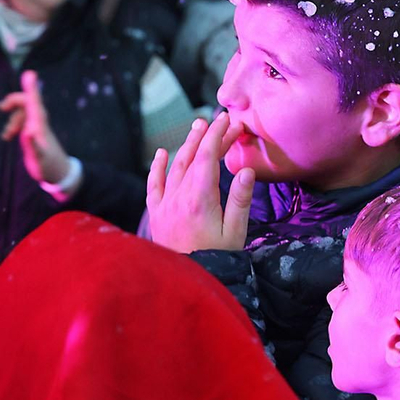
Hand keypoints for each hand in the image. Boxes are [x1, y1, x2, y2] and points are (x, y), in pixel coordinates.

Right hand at [0, 70, 70, 185]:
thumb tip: (27, 131)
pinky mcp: (35, 132)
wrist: (58, 174)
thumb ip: (33, 145)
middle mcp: (40, 123)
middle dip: (14, 101)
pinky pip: (23, 120)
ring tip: (6, 136)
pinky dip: (13, 124)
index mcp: (41, 126)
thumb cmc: (48, 167)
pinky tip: (7, 136)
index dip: (31, 89)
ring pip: (23, 112)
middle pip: (27, 102)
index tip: (30, 74)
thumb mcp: (38, 159)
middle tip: (1, 108)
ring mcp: (37, 127)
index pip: (35, 103)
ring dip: (11, 119)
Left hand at [146, 114, 255, 253]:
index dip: (218, 136)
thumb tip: (245, 170)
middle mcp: (179, 197)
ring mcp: (165, 204)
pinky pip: (154, 185)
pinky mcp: (157, 213)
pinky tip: (163, 153)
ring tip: (198, 128)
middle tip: (218, 120)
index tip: (229, 122)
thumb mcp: (236, 232)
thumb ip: (240, 200)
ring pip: (175, 166)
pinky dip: (157, 167)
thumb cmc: (217, 257)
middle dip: (206, 136)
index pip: (208, 158)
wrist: (188, 280)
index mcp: (200, 199)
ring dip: (187, 145)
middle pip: (192, 157)